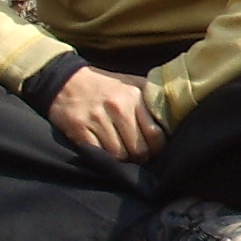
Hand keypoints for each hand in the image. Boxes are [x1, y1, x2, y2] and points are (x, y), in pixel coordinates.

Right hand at [49, 67, 164, 161]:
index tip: (155, 151)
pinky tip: (106, 155)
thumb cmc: (106, 86)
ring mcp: (96, 118)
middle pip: (137, 148)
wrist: (65, 80)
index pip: (155, 134)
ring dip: (122, 160)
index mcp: (134, 96)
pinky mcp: (78, 128)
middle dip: (141, 158)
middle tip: (139, 159)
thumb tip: (175, 118)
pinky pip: (97, 153)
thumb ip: (152, 99)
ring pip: (118, 154)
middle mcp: (117, 107)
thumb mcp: (132, 84)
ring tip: (123, 157)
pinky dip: (103, 158)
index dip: (158, 148)